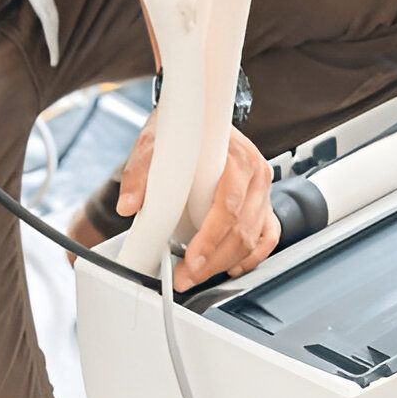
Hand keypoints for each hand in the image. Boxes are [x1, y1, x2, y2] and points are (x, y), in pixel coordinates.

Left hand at [118, 116, 280, 291]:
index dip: (209, 238)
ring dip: (225, 264)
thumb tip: (130, 204)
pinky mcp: (263, 203)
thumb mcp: (154, 145)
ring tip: (196, 275)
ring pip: (253, 238)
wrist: (197, 120)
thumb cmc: (181, 133)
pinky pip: (267, 237)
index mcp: (236, 157)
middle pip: (241, 229)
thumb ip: (140, 173)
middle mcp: (256, 174)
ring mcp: (262, 191)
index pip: (227, 206)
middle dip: (212, 260)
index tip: (190, 259)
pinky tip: (230, 268)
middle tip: (185, 277)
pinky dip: (251, 257)